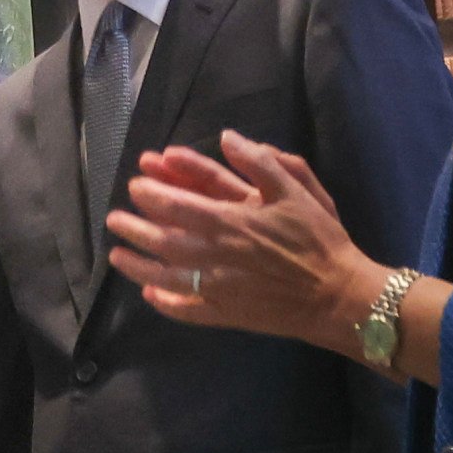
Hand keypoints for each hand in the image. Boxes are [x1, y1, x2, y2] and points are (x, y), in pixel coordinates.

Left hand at [107, 131, 377, 350]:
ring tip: (116, 254)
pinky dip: (166, 303)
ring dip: (138, 263)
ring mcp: (217, 287)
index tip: (136, 183)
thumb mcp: (297, 189)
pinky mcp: (226, 314)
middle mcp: (216, 254)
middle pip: (165, 238)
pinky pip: (188, 309)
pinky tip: (149, 294)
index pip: (180, 203)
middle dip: (136, 226)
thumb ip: (260, 161)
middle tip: (114, 219)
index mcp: (231, 220)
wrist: (338, 295)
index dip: (154, 191)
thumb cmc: (319, 239)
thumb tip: (228, 138)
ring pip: (167, 274)